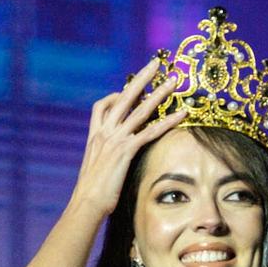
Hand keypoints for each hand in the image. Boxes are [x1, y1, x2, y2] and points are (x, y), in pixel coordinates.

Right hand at [66, 60, 187, 218]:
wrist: (86, 203)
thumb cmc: (91, 193)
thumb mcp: (95, 170)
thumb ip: (104, 159)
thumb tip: (113, 163)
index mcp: (95, 137)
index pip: (101, 107)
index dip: (114, 95)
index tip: (126, 91)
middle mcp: (104, 133)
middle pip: (124, 97)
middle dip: (141, 78)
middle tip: (155, 63)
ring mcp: (115, 140)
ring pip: (140, 109)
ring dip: (159, 93)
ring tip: (175, 81)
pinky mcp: (126, 150)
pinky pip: (150, 131)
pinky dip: (168, 121)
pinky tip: (182, 114)